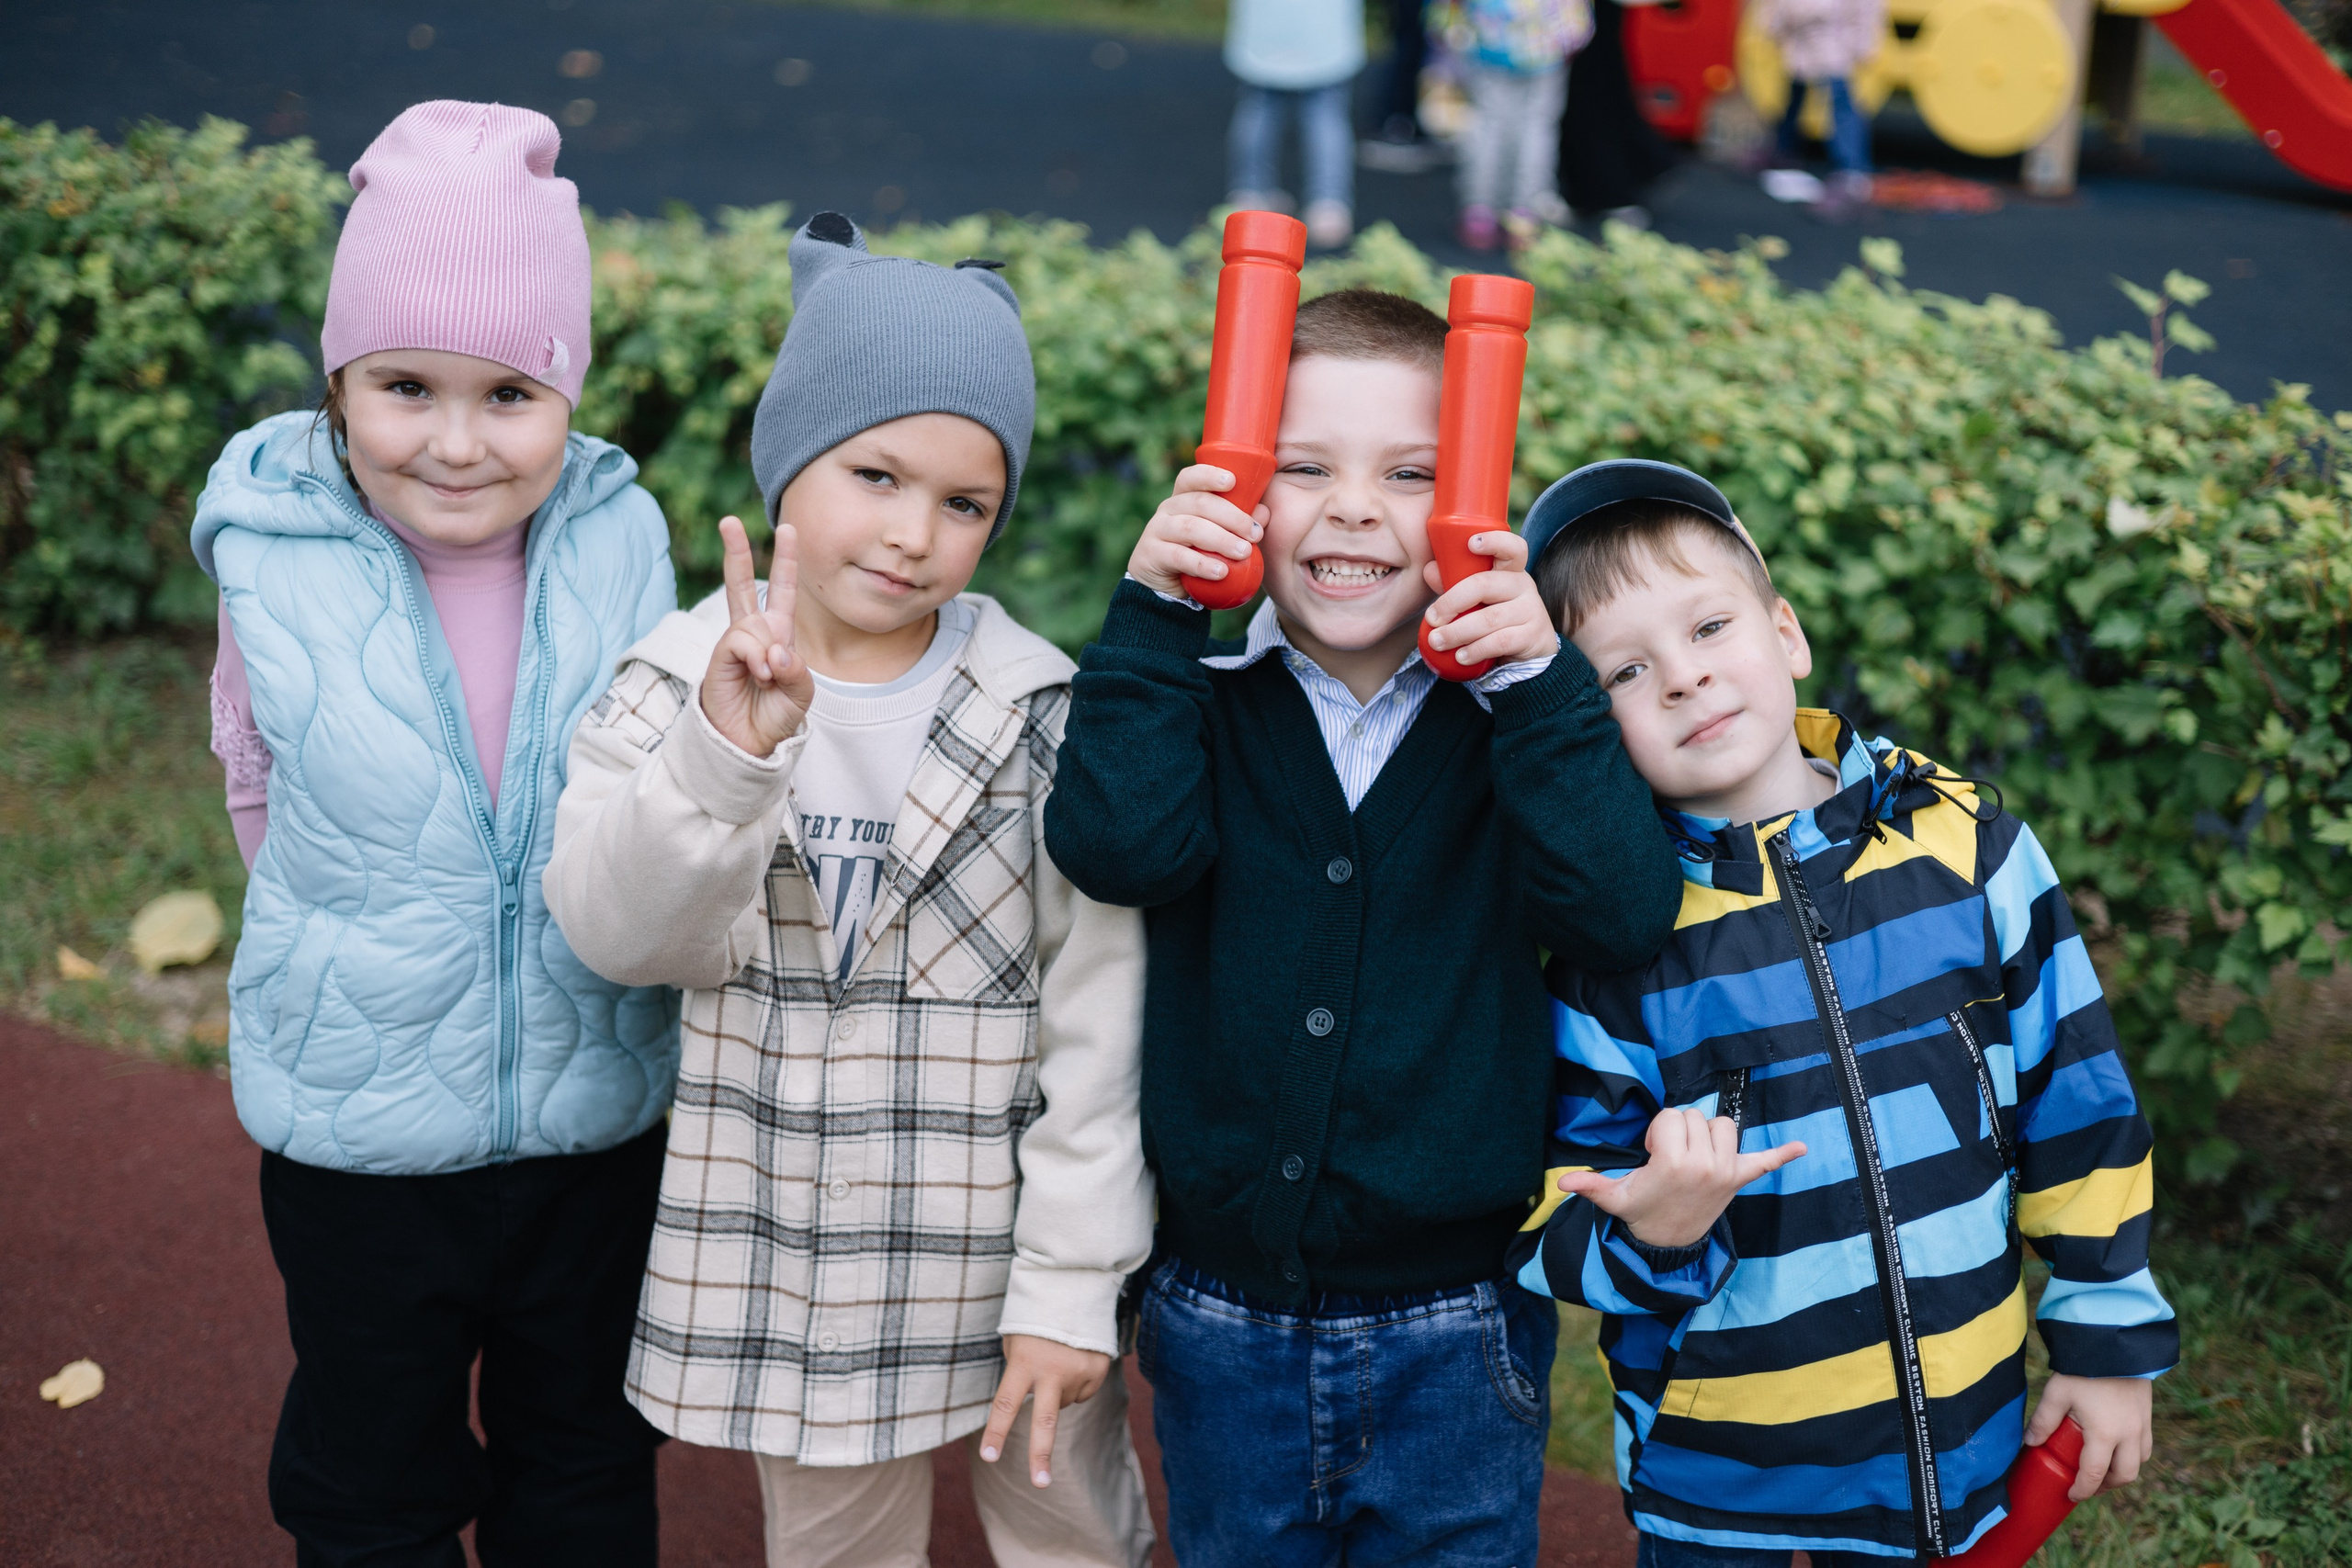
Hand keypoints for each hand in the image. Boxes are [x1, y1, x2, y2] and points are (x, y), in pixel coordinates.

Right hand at [699, 515, 812, 757]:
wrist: (750, 743)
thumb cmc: (776, 716)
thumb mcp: (801, 692)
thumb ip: (795, 669)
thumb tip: (774, 649)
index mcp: (778, 635)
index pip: (783, 591)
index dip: (787, 560)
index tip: (788, 529)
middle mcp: (754, 633)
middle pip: (743, 584)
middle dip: (735, 552)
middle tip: (728, 520)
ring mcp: (734, 643)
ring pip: (754, 624)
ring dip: (768, 652)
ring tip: (768, 677)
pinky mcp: (719, 656)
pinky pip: (741, 641)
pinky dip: (755, 657)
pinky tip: (759, 674)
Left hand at [978, 1333, 1110, 1488]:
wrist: (1075, 1287)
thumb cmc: (1034, 1318)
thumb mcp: (1017, 1341)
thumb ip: (1021, 1374)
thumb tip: (1040, 1406)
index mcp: (1025, 1362)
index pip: (1005, 1403)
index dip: (996, 1432)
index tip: (989, 1457)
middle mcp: (1052, 1370)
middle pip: (1044, 1421)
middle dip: (1040, 1455)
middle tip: (1040, 1483)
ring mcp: (1079, 1371)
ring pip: (1063, 1403)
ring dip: (1057, 1390)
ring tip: (1057, 1358)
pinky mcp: (1099, 1369)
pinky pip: (1083, 1392)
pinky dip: (1076, 1383)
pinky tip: (1074, 1359)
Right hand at [1126, 464, 1265, 597]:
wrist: (1166, 590)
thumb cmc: (1197, 556)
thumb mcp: (1219, 539)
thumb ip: (1240, 525)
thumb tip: (1264, 512)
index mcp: (1183, 498)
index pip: (1191, 478)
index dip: (1209, 476)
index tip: (1232, 481)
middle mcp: (1168, 509)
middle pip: (1199, 503)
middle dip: (1232, 517)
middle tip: (1254, 533)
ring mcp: (1156, 530)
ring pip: (1190, 528)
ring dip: (1221, 540)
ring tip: (1243, 552)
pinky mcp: (1151, 554)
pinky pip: (1179, 556)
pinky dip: (1202, 564)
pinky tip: (1221, 572)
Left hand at [1419, 529, 1559, 668]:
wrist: (1532, 653)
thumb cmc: (1498, 618)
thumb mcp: (1478, 599)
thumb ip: (1455, 584)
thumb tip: (1429, 569)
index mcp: (1510, 570)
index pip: (1512, 548)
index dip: (1494, 541)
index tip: (1472, 543)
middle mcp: (1523, 585)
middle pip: (1485, 584)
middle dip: (1452, 601)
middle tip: (1432, 618)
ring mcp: (1531, 610)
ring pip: (1489, 618)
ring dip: (1457, 632)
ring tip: (1437, 642)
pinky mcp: (1532, 636)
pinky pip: (1499, 642)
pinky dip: (1475, 650)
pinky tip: (1461, 657)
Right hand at [1557, 1107, 1807, 1249]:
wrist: (1667, 1246)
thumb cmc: (1641, 1213)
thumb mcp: (1615, 1199)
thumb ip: (1591, 1185)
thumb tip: (1561, 1183)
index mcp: (1674, 1162)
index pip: (1671, 1116)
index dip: (1658, 1130)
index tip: (1653, 1153)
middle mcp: (1705, 1164)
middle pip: (1696, 1116)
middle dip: (1680, 1129)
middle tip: (1669, 1157)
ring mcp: (1725, 1171)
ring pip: (1723, 1125)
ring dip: (1709, 1133)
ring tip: (1693, 1155)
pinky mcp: (1739, 1179)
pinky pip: (1764, 1162)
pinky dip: (1783, 1154)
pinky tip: (1800, 1147)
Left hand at [2028, 1373, 2153, 1500]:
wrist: (2115, 1342)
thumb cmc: (2084, 1367)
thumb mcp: (2057, 1392)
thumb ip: (2043, 1419)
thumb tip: (2030, 1443)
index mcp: (2105, 1434)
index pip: (2095, 1474)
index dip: (2083, 1490)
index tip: (2072, 1495)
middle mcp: (2129, 1435)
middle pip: (2124, 1475)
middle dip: (2106, 1486)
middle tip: (2088, 1485)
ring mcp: (2142, 1425)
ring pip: (2139, 1463)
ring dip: (2121, 1472)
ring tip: (2102, 1469)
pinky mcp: (2148, 1414)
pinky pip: (2145, 1446)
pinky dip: (2132, 1455)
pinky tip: (2117, 1448)